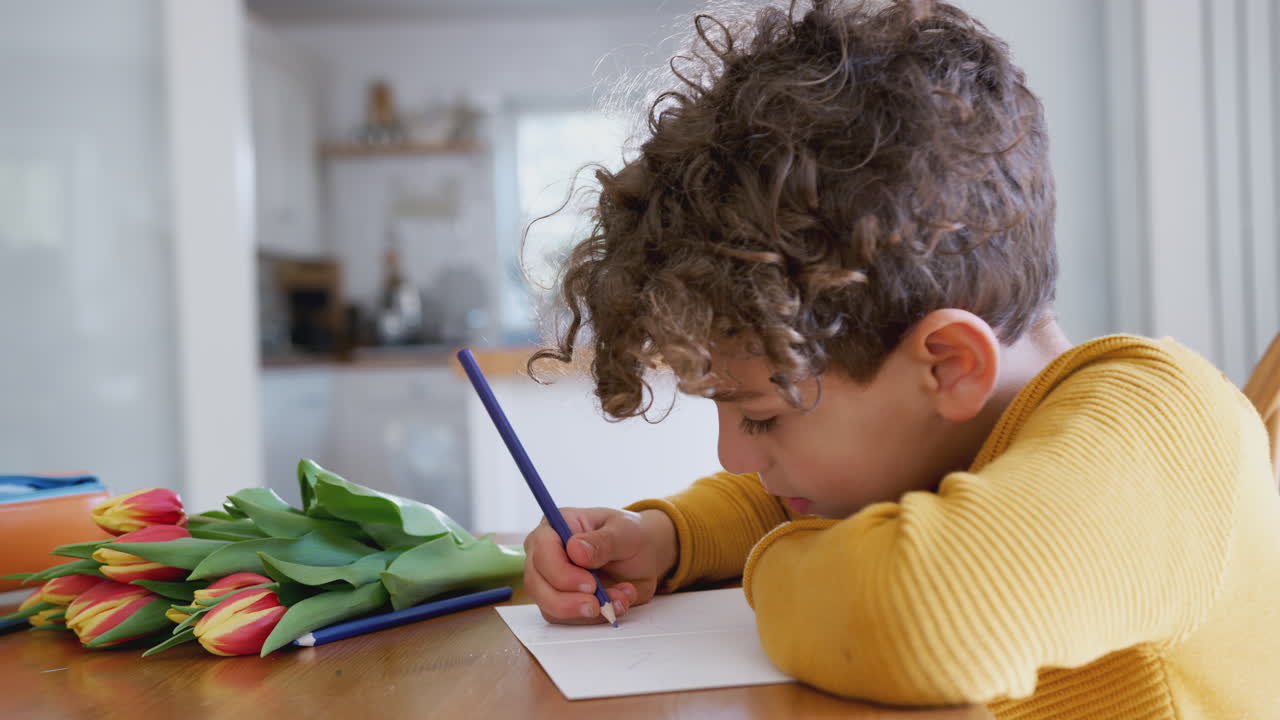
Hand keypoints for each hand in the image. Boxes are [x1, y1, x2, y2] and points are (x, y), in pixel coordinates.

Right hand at [522, 507, 676, 623]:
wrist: (643, 556)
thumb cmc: (629, 535)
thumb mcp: (624, 531)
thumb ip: (602, 541)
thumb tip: (575, 550)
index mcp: (556, 525)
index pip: (541, 550)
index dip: (560, 572)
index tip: (589, 584)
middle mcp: (546, 553)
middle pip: (536, 583)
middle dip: (565, 601)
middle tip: (597, 604)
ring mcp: (550, 579)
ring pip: (548, 606)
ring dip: (585, 612)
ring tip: (619, 597)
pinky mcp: (561, 601)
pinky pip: (568, 619)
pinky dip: (595, 617)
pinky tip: (617, 601)